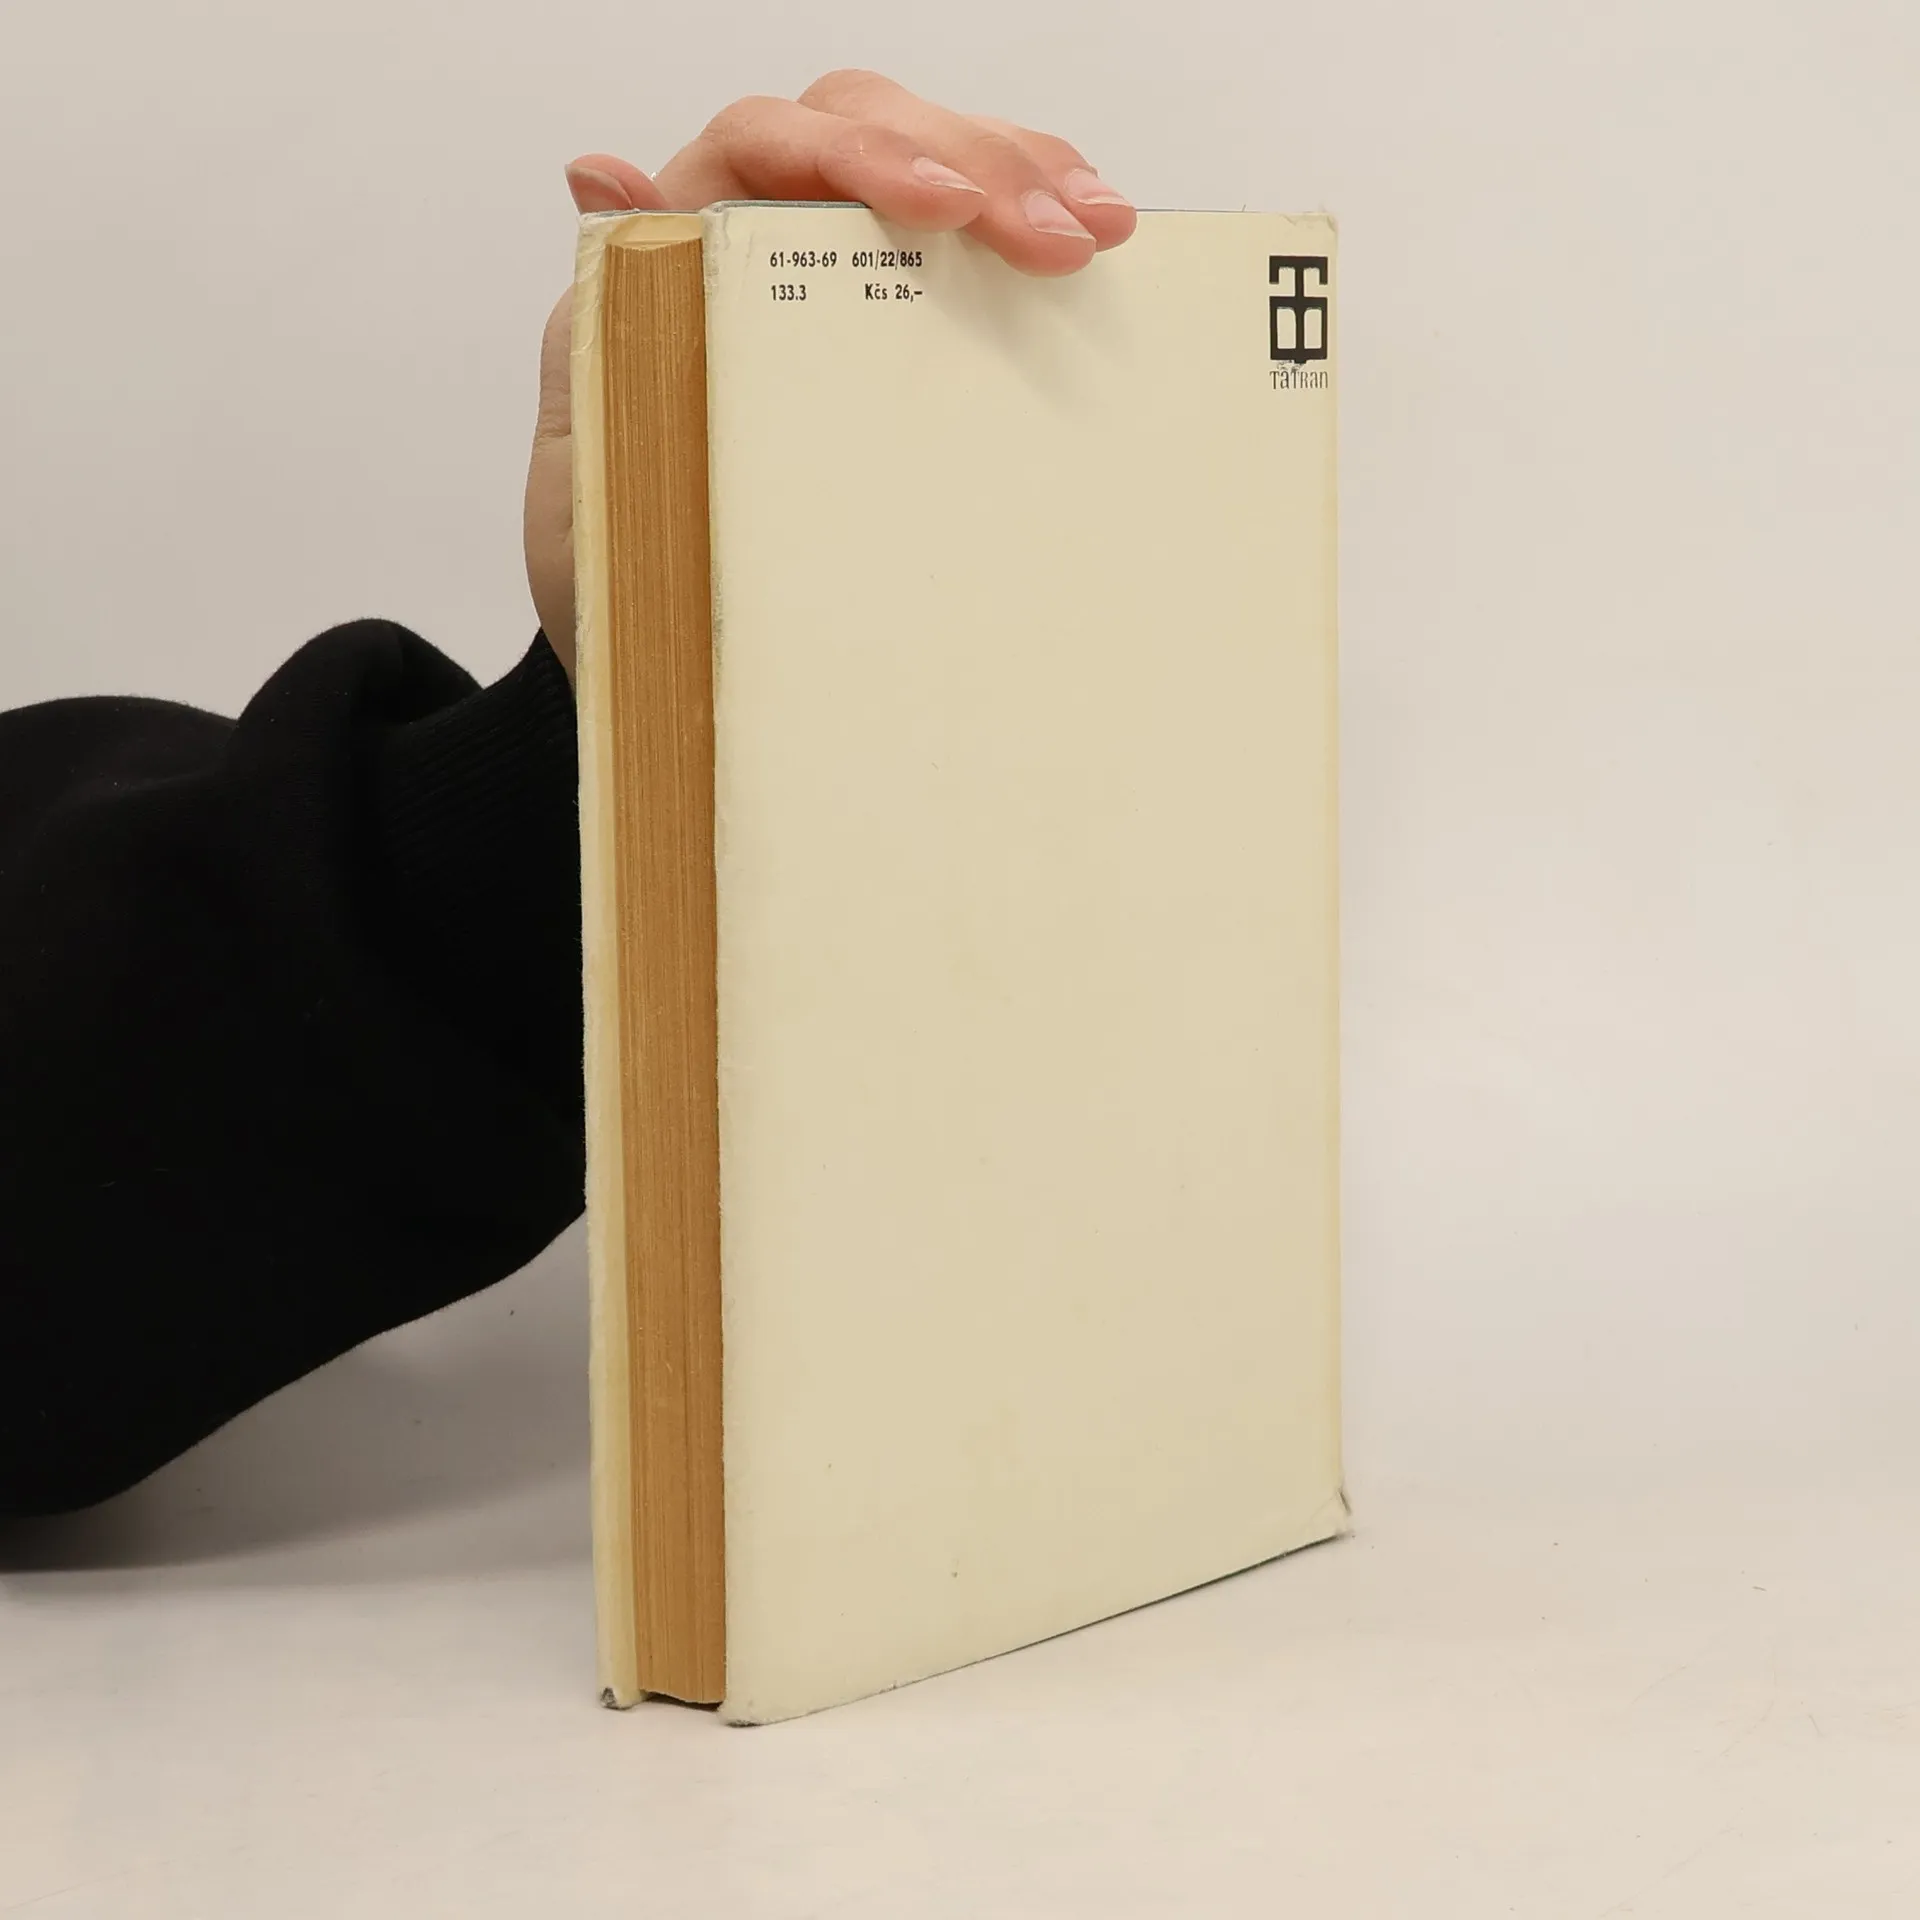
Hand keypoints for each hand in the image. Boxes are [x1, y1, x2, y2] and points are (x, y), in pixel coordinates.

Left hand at [524, 71, 1136, 673]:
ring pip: (933, 167)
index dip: (859, 158)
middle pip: (869, 133)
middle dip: (978, 165)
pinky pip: (966, 247)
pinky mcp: (893, 330)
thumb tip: (598, 173)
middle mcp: (756, 241)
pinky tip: (1093, 248)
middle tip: (1063, 239)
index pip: (765, 144)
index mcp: (678, 253)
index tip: (945, 209)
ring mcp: (833, 279)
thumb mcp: (594, 454)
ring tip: (1104, 232)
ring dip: (1028, 183)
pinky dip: (1031, 231)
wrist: (667, 668)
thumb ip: (602, 323)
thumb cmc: (625, 566)